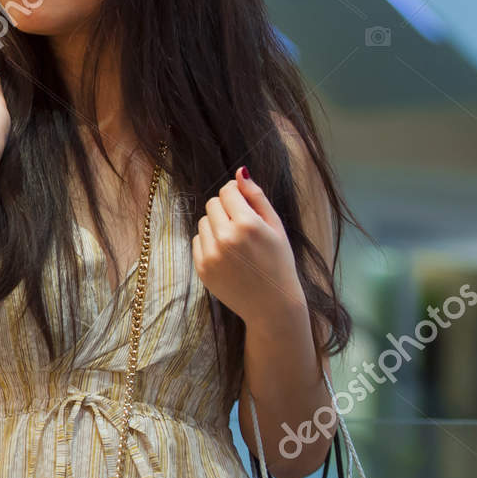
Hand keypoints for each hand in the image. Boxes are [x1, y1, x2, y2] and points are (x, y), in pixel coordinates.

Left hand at [190, 168, 305, 329]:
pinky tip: (227, 255)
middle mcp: (226, 238)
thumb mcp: (276, 226)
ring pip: (203, 221)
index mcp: (247, 225)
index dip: (235, 194)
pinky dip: (209, 243)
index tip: (243, 204)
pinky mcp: (202, 268)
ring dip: (216, 225)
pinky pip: (197, 240)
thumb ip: (256, 196)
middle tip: (241, 225)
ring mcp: (211, 255)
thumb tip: (239, 172)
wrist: (272, 305)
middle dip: (225, 208)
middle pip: (212, 204)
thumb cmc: (279, 262)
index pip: (226, 191)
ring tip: (235, 242)